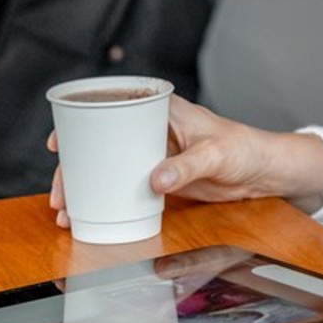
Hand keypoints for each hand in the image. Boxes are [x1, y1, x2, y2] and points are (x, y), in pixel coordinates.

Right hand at [47, 97, 322, 226]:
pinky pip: (123, 185)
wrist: (262, 172)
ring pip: (107, 167)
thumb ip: (187, 166)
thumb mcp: (216, 155)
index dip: (82, 121)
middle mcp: (152, 129)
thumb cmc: (245, 149)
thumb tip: (155, 180)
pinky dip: (104, 198)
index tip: (60, 141)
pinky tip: (88, 215)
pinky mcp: (157, 178)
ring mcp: (152, 154)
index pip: (115, 107)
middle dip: (75, 166)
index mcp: (163, 110)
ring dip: (85, 187)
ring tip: (67, 211)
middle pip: (102, 143)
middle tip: (61, 193)